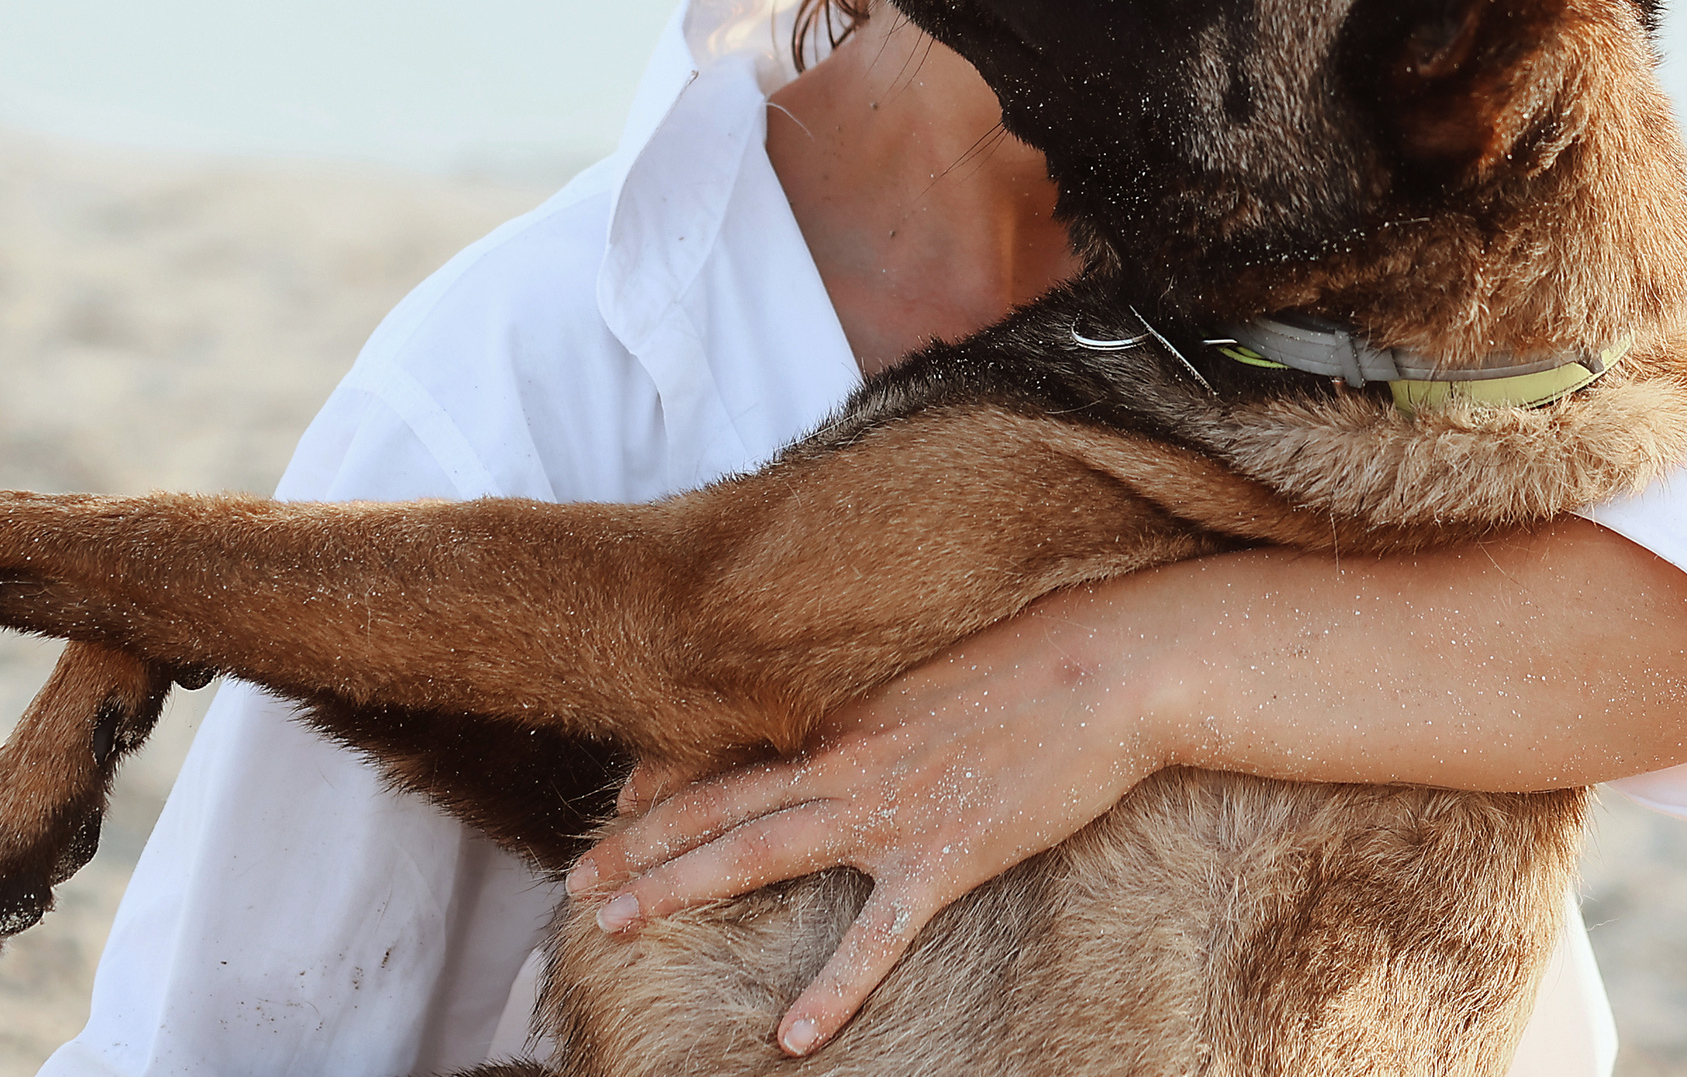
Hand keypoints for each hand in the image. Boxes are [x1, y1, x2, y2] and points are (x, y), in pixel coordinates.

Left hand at [561, 580, 1174, 1056]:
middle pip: (718, 806)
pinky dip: (834, 987)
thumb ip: (875, 700)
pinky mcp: (948, 857)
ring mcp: (892, 810)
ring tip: (614, 924)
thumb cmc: (1034, 652)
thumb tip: (839, 724)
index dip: (665, 783)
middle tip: (575, 884)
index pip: (729, 750)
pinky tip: (794, 1035)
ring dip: (679, 889)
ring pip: (760, 855)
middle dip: (639, 845)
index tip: (617, 807)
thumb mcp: (932, 663)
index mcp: (842, 710)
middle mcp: (847, 758)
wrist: (1111, 666)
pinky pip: (877, 937)